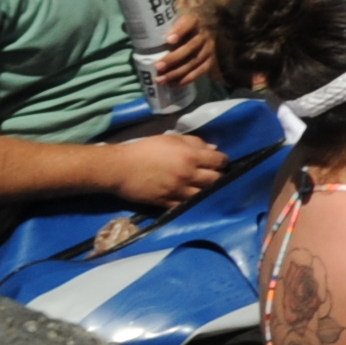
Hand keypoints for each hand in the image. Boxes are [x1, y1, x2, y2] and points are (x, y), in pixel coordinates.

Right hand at [108, 133, 228, 210]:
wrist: (122, 168)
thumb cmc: (146, 149)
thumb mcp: (171, 139)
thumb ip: (195, 143)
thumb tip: (213, 150)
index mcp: (190, 156)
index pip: (218, 161)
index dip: (223, 161)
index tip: (221, 162)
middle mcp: (188, 175)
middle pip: (215, 180)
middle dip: (219, 177)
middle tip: (216, 175)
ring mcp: (178, 191)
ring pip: (203, 195)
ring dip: (208, 191)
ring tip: (207, 188)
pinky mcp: (168, 203)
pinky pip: (186, 205)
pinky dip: (192, 202)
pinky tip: (194, 199)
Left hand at [154, 1, 219, 93]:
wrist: (202, 23)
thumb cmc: (178, 22)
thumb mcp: (169, 17)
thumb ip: (151, 23)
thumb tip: (125, 26)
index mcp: (193, 19)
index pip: (188, 23)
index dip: (179, 31)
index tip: (167, 40)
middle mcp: (203, 34)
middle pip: (191, 46)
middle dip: (174, 58)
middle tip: (158, 66)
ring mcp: (208, 48)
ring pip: (194, 61)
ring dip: (177, 72)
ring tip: (161, 79)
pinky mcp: (209, 59)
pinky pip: (200, 72)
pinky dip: (187, 79)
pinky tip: (173, 84)